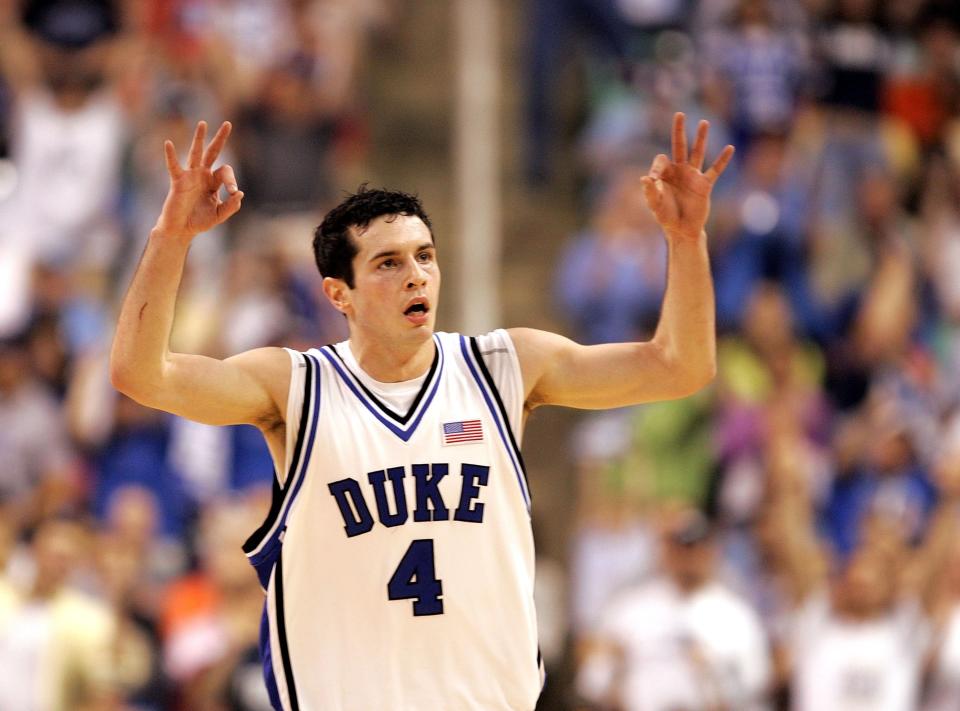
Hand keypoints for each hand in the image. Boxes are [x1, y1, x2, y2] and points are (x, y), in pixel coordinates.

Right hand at [153, 121, 242, 241]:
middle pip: (212, 152)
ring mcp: (190, 176)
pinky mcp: (178, 181)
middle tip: (228, 124)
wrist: (181, 229)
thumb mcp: (219, 215)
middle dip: (220, 139)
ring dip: (200, 138)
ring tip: (203, 124)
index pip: (226, 172)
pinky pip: (174, 166)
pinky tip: (168, 143)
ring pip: (196, 153)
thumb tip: (240, 193)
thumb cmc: (199, 221)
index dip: (231, 181)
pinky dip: (171, 155)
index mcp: (214, 182)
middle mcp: (202, 175)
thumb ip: (231, 206)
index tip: (233, 192)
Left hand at [642, 113, 733, 240]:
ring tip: (703, 122)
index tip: (655, 179)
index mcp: (665, 174)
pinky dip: (722, 160)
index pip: (661, 159)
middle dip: (678, 131)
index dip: (658, 166)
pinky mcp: (705, 185)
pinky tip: (729, 148)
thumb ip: (650, 192)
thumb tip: (644, 178)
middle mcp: (679, 171)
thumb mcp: (655, 205)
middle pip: (679, 146)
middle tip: (679, 114)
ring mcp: (693, 176)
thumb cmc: (666, 217)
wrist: (682, 230)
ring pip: (697, 153)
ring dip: (700, 138)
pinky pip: (715, 170)